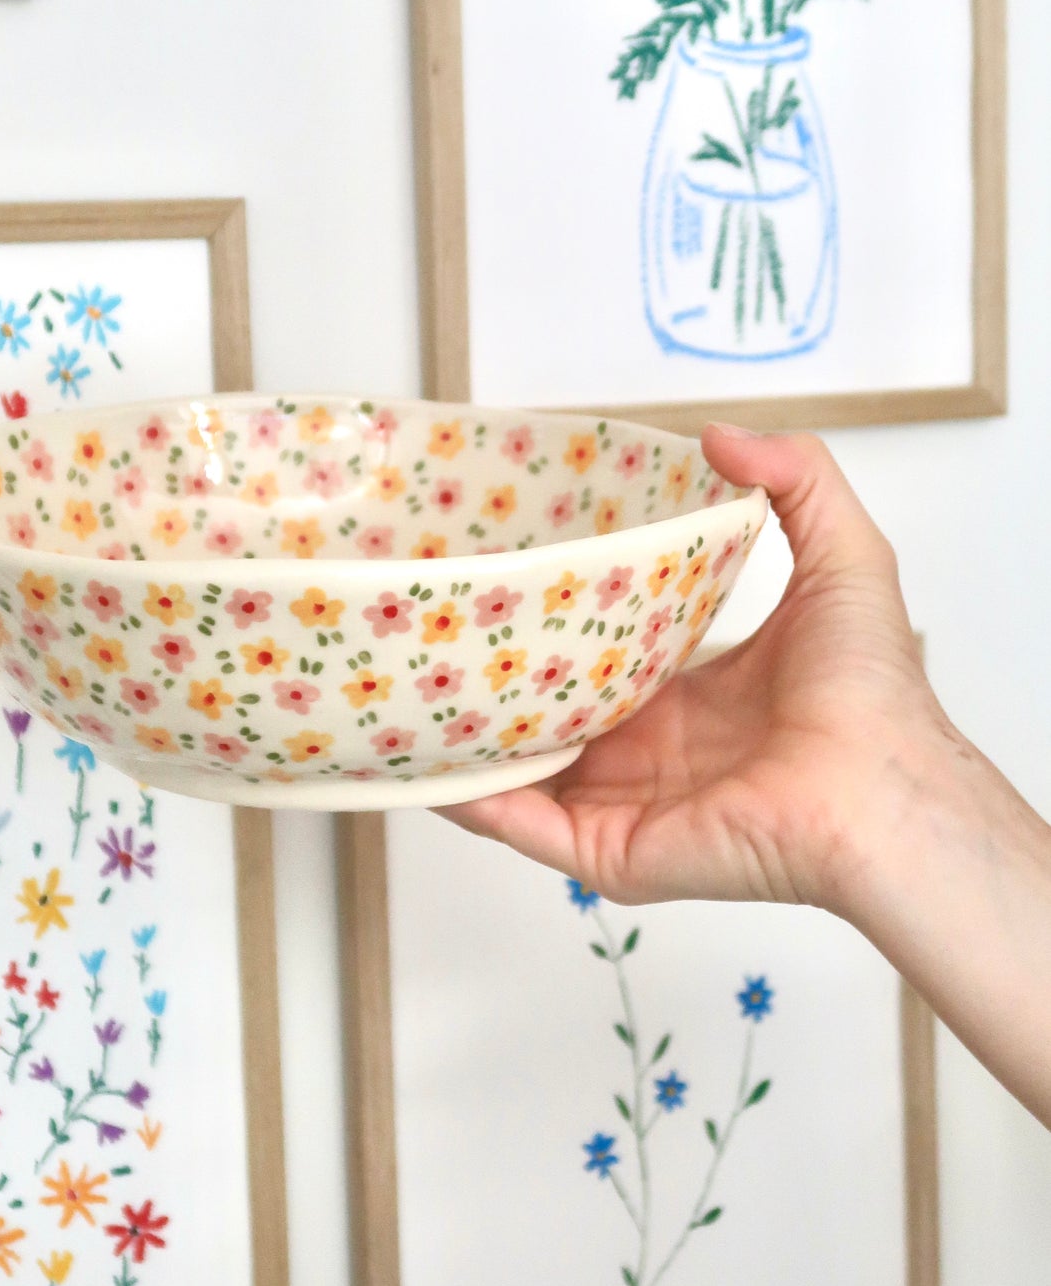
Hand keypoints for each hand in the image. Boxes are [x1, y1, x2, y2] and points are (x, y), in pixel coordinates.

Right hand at [436, 425, 958, 914]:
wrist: (880, 792)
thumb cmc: (872, 691)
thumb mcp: (844, 555)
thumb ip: (796, 478)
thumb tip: (716, 434)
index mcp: (692, 694)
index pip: (603, 656)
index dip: (556, 619)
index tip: (505, 573)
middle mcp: (651, 750)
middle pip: (551, 713)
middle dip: (496, 676)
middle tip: (435, 624)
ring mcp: (625, 804)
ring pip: (521, 772)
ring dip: (468, 736)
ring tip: (406, 688)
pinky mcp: (610, 851)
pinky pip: (523, 827)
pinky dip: (470, 799)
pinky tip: (425, 759)